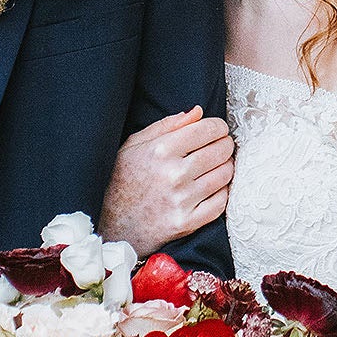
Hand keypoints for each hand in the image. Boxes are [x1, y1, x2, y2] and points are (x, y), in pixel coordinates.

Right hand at [99, 107, 234, 255]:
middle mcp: (173, 174)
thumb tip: (197, 112)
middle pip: (220, 151)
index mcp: (160, 150)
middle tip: (222, 145)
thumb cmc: (121, 180)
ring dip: (226, 166)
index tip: (218, 129)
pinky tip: (214, 187)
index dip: (218, 127)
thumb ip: (167, 126)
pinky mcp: (186, 222)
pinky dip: (223, 192)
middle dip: (226, 144)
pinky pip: (220, 203)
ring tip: (219, 165)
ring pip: (224, 175)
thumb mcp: (134, 145)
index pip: (206, 130)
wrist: (110, 224)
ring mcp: (181, 200)